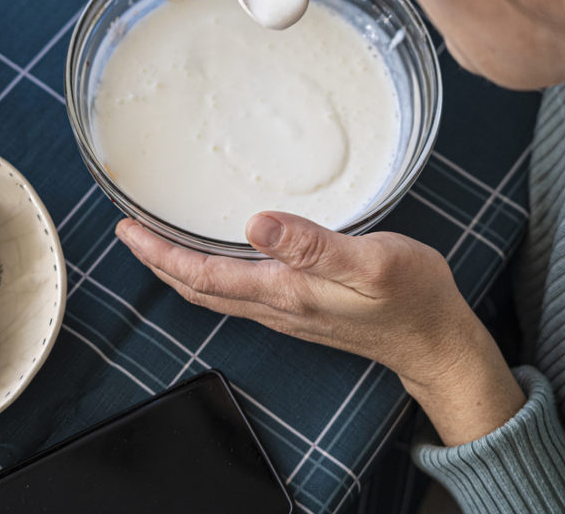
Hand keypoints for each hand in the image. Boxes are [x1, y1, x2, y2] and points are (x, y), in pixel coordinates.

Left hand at [116, 211, 525, 444]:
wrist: (435, 341)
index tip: (129, 228)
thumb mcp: (370, 262)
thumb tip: (257, 223)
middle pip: (198, 287)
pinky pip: (239, 292)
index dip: (160, 253)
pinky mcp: (301, 309)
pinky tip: (216, 258)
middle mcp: (277, 306)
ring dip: (181, 269)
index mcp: (284, 291)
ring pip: (216, 292)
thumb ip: (312, 245)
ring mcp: (287, 312)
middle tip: (130, 231)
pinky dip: (211, 274)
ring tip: (160, 243)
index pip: (203, 275)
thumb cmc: (410, 298)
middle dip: (158, 261)